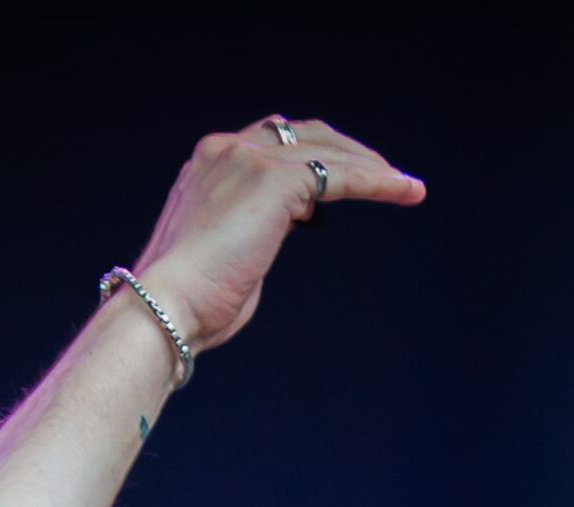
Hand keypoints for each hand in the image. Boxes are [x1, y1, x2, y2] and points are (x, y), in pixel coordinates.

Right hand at [130, 118, 424, 354]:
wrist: (166, 305)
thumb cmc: (189, 299)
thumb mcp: (221, 249)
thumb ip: (251, 226)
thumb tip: (283, 227)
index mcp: (209, 162)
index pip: (273, 140)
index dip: (312, 156)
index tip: (340, 178)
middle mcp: (227, 149)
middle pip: (305, 135)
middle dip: (349, 153)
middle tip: (384, 176)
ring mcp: (250, 160)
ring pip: (328, 152)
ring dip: (372, 167)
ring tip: (406, 186)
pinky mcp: (275, 181)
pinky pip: (340, 176)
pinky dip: (378, 182)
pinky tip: (406, 191)